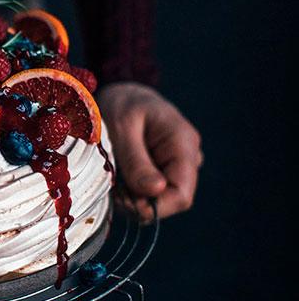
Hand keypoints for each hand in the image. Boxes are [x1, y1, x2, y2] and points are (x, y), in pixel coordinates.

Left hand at [96, 82, 202, 221]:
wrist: (122, 94)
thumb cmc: (121, 103)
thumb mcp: (122, 127)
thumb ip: (136, 161)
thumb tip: (155, 192)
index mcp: (183, 143)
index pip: (182, 196)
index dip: (153, 207)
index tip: (122, 199)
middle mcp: (188, 157)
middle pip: (170, 201)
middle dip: (138, 200)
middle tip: (111, 183)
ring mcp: (178, 165)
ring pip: (158, 199)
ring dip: (132, 196)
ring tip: (114, 172)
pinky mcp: (164, 170)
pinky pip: (150, 193)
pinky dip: (131, 190)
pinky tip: (119, 173)